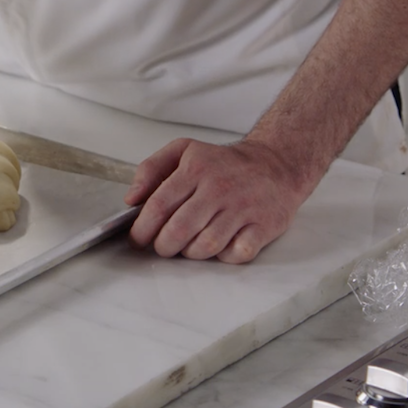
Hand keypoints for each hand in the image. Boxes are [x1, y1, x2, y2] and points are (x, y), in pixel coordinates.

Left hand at [122, 138, 315, 263]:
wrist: (275, 164)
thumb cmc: (223, 163)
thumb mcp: (184, 150)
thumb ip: (151, 169)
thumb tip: (132, 198)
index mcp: (195, 169)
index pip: (158, 206)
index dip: (142, 229)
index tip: (137, 239)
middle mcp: (218, 189)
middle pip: (178, 231)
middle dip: (163, 246)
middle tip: (162, 246)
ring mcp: (242, 208)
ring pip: (205, 246)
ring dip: (191, 253)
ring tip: (189, 245)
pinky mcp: (263, 226)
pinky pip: (236, 254)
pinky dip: (224, 256)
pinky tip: (220, 245)